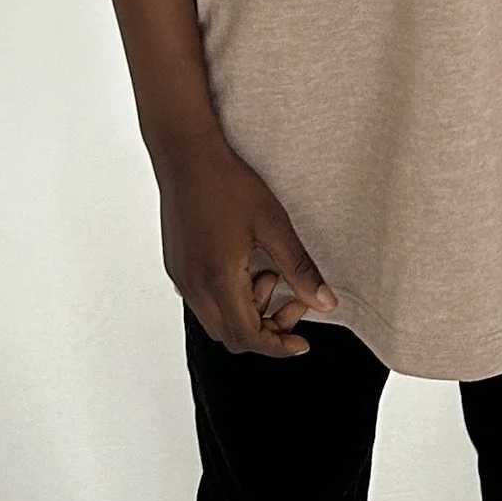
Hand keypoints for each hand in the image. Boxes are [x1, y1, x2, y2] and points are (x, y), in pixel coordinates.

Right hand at [152, 128, 337, 356]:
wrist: (185, 155)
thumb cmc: (228, 184)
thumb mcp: (274, 225)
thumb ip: (299, 269)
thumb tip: (325, 304)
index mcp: (218, 279)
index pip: (248, 336)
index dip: (278, 346)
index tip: (301, 342)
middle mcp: (194, 286)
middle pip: (231, 337)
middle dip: (266, 329)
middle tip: (291, 301)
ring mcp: (181, 278)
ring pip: (216, 321)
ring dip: (247, 312)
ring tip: (267, 273)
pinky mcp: (176, 267)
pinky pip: (203, 302)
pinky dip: (229, 299)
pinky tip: (245, 266)